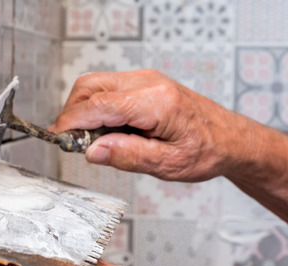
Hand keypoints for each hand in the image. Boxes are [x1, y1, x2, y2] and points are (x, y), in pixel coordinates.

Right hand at [52, 69, 257, 181]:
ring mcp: (145, 79)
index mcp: (155, 102)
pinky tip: (108, 131)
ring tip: (93, 141)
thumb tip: (92, 151)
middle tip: (74, 144)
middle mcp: (148, 83)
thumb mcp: (167, 164)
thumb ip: (127, 156)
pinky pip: (107, 88)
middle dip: (73, 114)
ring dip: (83, 110)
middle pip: (89, 86)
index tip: (58, 139)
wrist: (230, 139)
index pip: (98, 104)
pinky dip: (96, 108)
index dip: (72, 122)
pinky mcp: (143, 83)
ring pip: (94, 85)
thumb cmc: (206, 151)